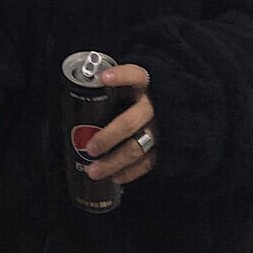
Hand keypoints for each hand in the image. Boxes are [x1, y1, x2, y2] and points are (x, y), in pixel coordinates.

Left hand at [83, 64, 155, 185]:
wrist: (175, 103)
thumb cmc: (138, 93)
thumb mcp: (130, 83)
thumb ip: (111, 87)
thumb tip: (77, 91)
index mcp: (144, 84)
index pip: (135, 75)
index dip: (120, 76)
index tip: (102, 78)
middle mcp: (153, 106)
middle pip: (129, 122)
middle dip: (107, 137)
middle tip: (89, 148)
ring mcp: (161, 128)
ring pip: (137, 147)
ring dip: (114, 162)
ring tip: (93, 171)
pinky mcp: (166, 147)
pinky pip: (148, 162)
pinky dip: (130, 172)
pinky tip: (115, 177)